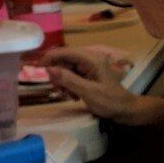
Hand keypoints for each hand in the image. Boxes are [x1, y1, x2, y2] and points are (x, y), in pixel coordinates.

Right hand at [43, 47, 163, 130]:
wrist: (125, 111)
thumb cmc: (110, 102)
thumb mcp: (88, 92)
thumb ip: (68, 80)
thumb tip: (49, 69)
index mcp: (92, 59)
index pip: (66, 51)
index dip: (50, 57)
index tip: (37, 67)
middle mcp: (90, 59)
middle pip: (65, 60)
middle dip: (58, 75)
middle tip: (58, 90)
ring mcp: (89, 67)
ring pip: (67, 69)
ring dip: (63, 82)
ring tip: (68, 96)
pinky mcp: (89, 75)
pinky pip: (72, 76)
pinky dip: (69, 86)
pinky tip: (73, 96)